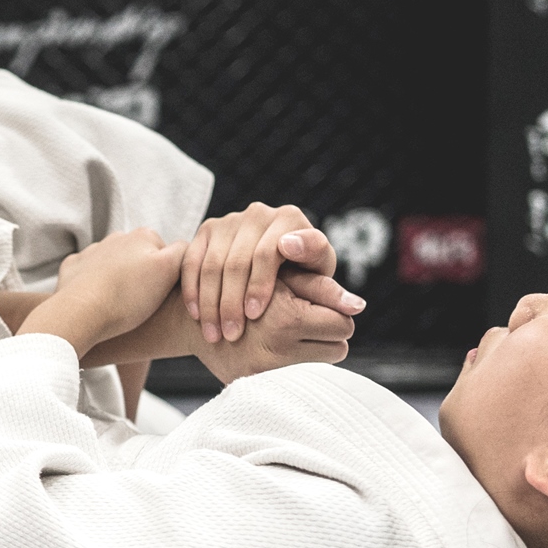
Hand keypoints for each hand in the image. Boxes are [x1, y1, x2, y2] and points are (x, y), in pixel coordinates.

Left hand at [22, 229, 186, 357]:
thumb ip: (183, 253)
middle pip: (140, 259)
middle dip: (143, 276)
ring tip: (120, 305)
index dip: (169, 277)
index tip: (163, 296)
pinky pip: (87, 272)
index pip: (168, 254)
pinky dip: (93, 284)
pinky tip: (96, 300)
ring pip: (115, 265)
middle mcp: (118, 237)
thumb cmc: (128, 297)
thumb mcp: (168, 272)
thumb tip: (186, 247)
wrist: (79, 313)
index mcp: (144, 236)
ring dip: (119, 280)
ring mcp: (92, 251)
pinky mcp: (73, 267)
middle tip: (143, 303)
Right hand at [181, 203, 366, 342]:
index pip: (270, 252)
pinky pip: (192, 261)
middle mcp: (259, 213)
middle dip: (233, 301)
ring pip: (213, 264)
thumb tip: (355, 306)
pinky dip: (193, 290)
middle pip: (238, 260)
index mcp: (291, 219)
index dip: (260, 284)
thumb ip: (329, 294)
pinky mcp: (206, 229)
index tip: (255, 313)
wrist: (262, 262)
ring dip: (212, 302)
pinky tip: (197, 315)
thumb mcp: (315, 280)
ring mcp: (230, 219)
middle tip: (232, 334)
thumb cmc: (298, 276)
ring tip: (215, 334)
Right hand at [195, 263, 356, 383]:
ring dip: (311, 350)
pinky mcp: (251, 386)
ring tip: (288, 334)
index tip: (316, 306)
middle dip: (325, 333)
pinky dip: (291, 367)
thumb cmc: (245, 286)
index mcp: (288, 319)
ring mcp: (263, 374)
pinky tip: (274, 350)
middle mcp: (277, 350)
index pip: (342, 324)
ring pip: (322, 367)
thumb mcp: (283, 279)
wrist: (189, 315)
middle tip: (303, 321)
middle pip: (338, 349)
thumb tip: (359, 306)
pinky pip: (296, 381)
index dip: (332, 312)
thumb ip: (322, 289)